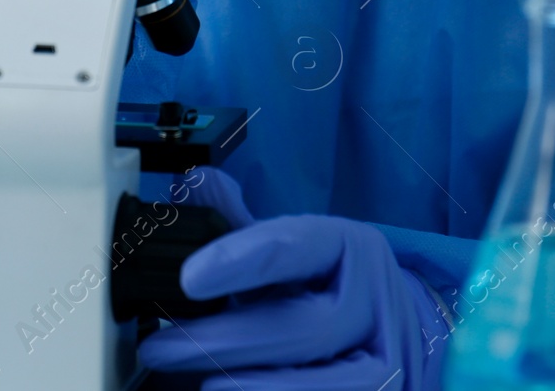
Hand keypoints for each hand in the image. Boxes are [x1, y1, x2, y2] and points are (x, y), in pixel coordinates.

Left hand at [142, 173, 447, 390]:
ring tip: (196, 382)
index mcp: (352, 247)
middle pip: (304, 328)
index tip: (190, 277)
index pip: (297, 247)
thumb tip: (196, 185)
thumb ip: (243, 226)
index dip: (241, 261)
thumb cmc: (328, 288)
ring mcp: (386, 359)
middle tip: (161, 347)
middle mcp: (376, 302)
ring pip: (324, 381)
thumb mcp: (292, 251)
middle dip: (226, 340)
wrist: (393, 331)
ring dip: (252, 385)